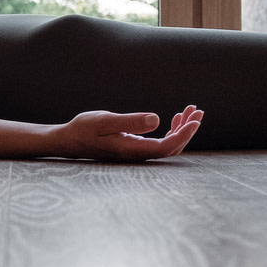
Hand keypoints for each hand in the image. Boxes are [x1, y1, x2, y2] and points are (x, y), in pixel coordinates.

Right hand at [50, 106, 203, 160]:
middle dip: (187, 130)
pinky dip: (170, 130)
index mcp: (132, 150)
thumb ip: (130, 121)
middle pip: (171, 148)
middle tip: (198, 111)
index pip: (166, 147)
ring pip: (167, 145)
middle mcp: (137, 155)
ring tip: (190, 111)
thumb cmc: (83, 129)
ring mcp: (137, 153)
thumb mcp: (105, 121)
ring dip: (181, 129)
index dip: (183, 135)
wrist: (67, 140)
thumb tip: (157, 120)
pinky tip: (174, 119)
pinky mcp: (134, 148)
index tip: (194, 120)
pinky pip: (159, 143)